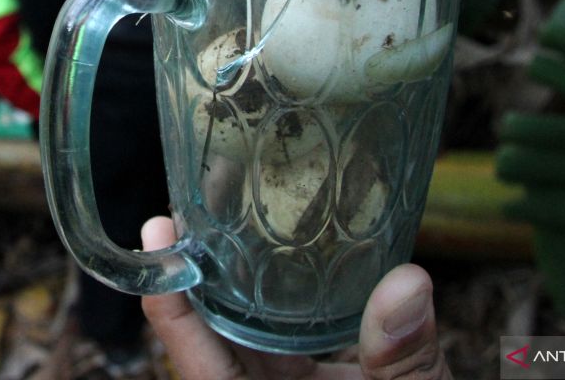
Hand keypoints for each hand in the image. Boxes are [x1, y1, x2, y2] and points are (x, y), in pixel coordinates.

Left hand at [140, 216, 451, 379]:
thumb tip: (406, 281)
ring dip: (244, 285)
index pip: (200, 364)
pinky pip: (284, 347)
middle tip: (202, 201)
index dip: (172, 305)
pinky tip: (296, 262)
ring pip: (249, 339)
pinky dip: (286, 307)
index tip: (158, 237)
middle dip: (205, 272)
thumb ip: (404, 360)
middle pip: (216, 337)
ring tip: (238, 213)